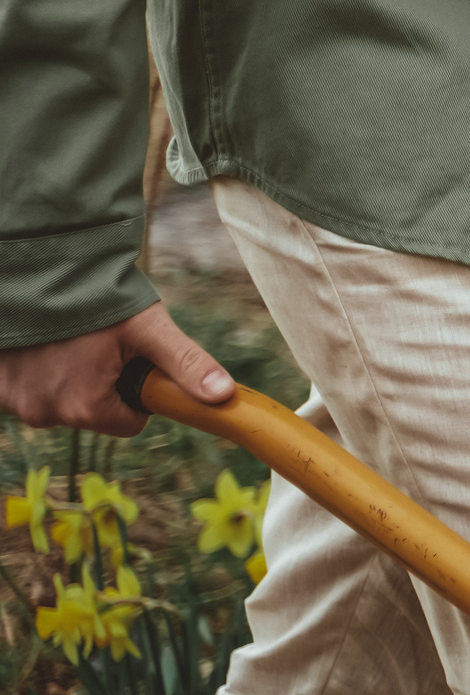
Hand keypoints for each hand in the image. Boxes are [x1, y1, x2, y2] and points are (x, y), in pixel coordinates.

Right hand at [0, 303, 233, 435]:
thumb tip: (223, 396)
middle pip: (94, 412)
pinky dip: (36, 373)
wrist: (37, 271)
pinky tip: (41, 346)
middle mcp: (47, 415)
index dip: (138, 394)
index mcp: (87, 408)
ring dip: (67, 377)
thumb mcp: (149, 329)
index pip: (130, 423)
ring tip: (68, 340)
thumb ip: (186, 364)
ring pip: (61, 401)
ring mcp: (16, 404)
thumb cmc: (95, 298)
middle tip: (96, 345)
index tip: (131, 363)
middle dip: (101, 383)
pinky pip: (28, 391)